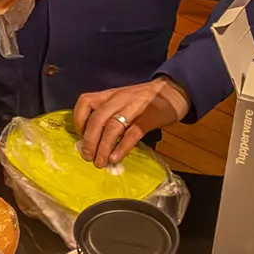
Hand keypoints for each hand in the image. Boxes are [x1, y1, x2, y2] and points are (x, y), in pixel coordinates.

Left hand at [73, 77, 189, 166]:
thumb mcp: (123, 99)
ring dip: (103, 147)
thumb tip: (94, 138)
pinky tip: (115, 158)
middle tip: (87, 156)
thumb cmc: (145, 98)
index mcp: (110, 94)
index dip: (79, 120)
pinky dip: (121, 147)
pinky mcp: (148, 118)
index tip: (80, 136)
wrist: (174, 90)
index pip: (85, 102)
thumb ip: (109, 112)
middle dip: (89, 140)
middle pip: (97, 119)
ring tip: (100, 162)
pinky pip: (132, 134)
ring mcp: (134, 108)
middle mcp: (119, 99)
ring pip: (112, 127)